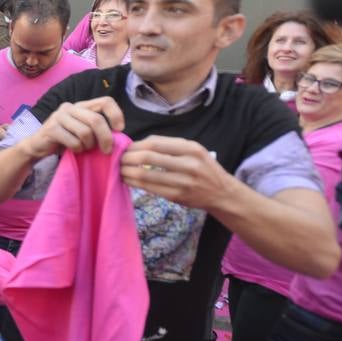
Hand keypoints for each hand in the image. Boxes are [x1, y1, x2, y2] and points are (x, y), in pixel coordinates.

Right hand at [19, 97, 124, 159]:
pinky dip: (77, 150)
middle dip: (105, 138)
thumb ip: (96, 127)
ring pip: (85, 132)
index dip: (116, 114)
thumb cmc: (65, 139)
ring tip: (83, 149)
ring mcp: (59, 116)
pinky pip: (74, 142)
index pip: (105, 101)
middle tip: (107, 151)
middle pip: (96, 120)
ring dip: (88, 146)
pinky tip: (73, 150)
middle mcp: (70, 107)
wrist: (38, 146)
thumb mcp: (82, 130)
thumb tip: (118, 133)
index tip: (119, 129)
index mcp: (81, 105)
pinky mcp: (51, 128)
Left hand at [120, 136, 234, 210]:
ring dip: (128, 172)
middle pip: (148, 158)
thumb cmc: (203, 168)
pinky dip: (135, 184)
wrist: (222, 193)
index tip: (126, 148)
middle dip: (128, 158)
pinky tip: (129, 180)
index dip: (135, 145)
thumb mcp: (194, 150)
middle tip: (119, 159)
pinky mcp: (177, 196)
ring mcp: (183, 182)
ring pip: (146, 175)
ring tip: (121, 170)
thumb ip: (170, 145)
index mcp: (192, 149)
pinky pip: (150, 189)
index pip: (155, 143)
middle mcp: (189, 164)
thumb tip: (140, 144)